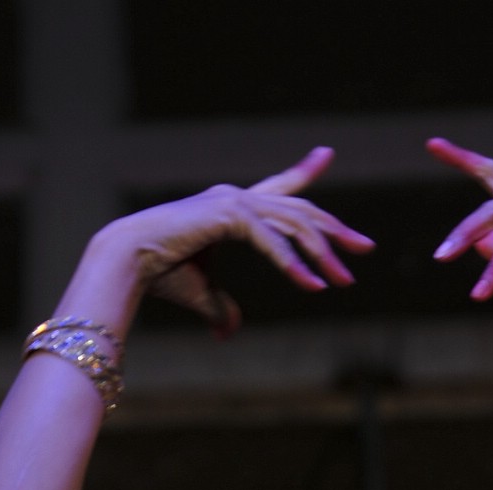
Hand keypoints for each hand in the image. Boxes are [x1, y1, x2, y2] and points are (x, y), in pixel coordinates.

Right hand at [100, 147, 373, 334]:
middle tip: (365, 247)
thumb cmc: (158, 274)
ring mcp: (233, 202)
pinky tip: (314, 285)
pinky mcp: (228, 215)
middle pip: (299, 209)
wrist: (127, 261)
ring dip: (322, 254)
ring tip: (345, 280)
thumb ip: (221, 308)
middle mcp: (236, 197)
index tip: (327, 154)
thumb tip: (230, 333)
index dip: (305, 172)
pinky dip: (293, 264)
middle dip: (334, 229)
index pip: (278, 188)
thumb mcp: (202, 294)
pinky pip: (271, 240)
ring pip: (293, 224)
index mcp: (232, 207)